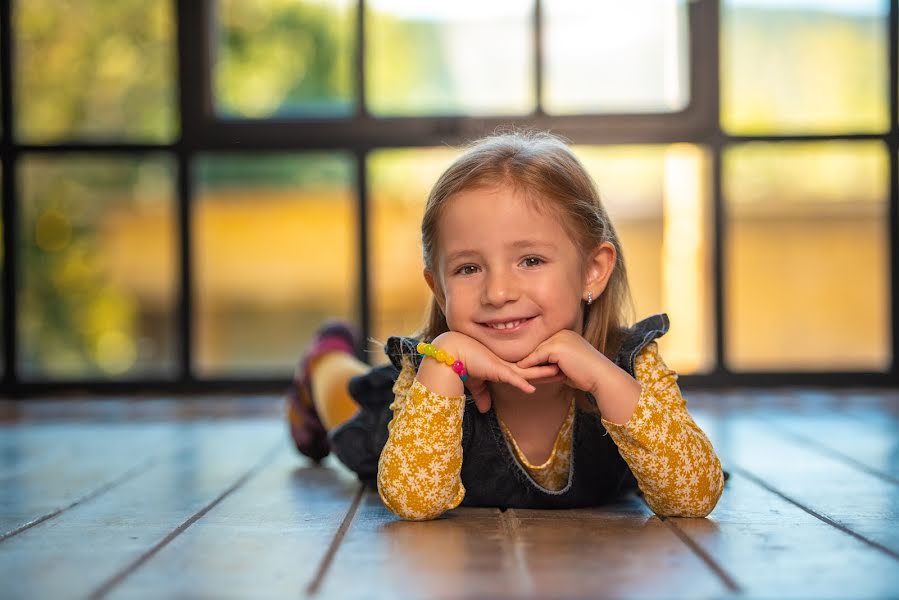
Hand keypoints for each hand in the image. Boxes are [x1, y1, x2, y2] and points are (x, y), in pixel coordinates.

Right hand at [432, 331, 560, 413]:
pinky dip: (521, 383)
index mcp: (504, 366)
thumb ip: (482, 395)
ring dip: (543, 374)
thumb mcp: (475, 384)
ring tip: (560, 373)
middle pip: (533, 368)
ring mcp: (502, 366)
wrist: (451, 352)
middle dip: (550, 369)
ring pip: (527, 371)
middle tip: (568, 370)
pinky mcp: (494, 369)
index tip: (557, 371)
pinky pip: (510, 377)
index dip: (542, 370)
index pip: (528, 369)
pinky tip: (532, 388)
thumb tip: (484, 410)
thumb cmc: (462, 364)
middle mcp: (506, 364)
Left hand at [515, 330, 606, 395]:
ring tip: (514, 370)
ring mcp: (559, 338)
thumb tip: (538, 370)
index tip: (522, 367)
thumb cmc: (587, 375)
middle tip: (514, 369)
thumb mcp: (567, 367)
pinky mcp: (556, 347)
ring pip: (536, 351)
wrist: (601, 377)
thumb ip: (553, 365)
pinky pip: (536, 356)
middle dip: (528, 359)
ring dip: (526, 362)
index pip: (545, 345)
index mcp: (566, 334)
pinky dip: (528, 364)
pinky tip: (519, 371)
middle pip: (539, 346)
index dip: (534, 358)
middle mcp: (562, 332)